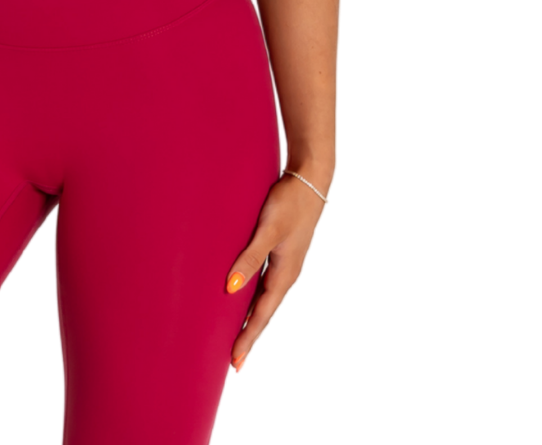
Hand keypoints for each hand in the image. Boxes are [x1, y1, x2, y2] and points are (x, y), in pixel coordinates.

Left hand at [225, 169, 327, 369]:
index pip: (262, 315)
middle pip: (264, 312)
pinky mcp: (281, 249)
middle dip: (249, 335)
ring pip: (264, 298)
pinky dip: (254, 295)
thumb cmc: (289, 202)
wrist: (310, 179)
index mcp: (285, 274)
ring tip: (236, 335)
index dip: (248, 338)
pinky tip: (244, 295)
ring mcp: (285, 262)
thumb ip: (249, 257)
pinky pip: (265, 281)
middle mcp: (286, 273)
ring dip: (251, 317)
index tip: (235, 362)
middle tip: (234, 360)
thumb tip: (230, 289)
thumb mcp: (268, 229)